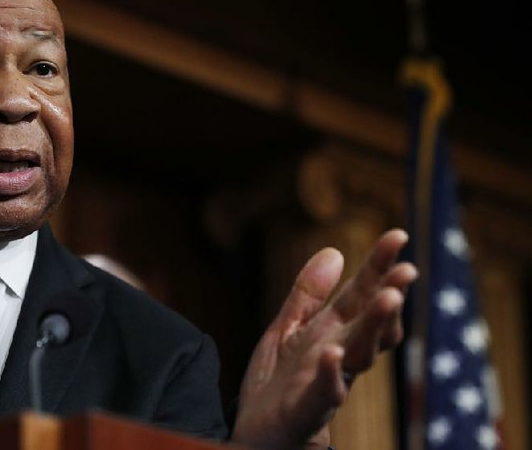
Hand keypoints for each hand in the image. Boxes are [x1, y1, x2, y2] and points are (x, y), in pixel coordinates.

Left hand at [230, 229, 416, 449]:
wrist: (256, 433)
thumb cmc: (278, 382)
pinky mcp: (309, 407)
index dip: (379, 266)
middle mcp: (339, 353)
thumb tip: (335, 250)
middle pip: (369, 323)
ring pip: (360, 353)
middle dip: (388, 297)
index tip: (398, 236)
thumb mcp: (288, 328)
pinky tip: (332, 353)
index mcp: (333, 331)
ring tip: (386, 298)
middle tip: (407, 271)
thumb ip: (307, 294)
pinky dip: (332, 373)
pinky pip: (325, 390)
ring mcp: (328, 380)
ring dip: (374, 327)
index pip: (361, 293)